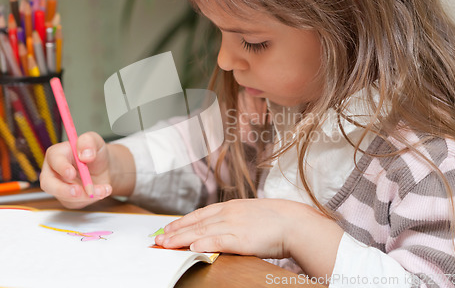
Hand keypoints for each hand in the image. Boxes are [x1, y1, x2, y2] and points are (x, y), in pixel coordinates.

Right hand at [40, 131, 111, 208]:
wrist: (104, 168)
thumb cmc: (95, 153)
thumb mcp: (95, 141)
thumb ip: (88, 142)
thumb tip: (84, 154)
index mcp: (57, 154)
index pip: (53, 160)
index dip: (61, 167)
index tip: (71, 173)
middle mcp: (54, 171)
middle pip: (48, 183)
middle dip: (63, 190)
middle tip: (79, 192)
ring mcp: (60, 186)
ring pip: (64, 196)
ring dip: (84, 195)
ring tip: (102, 189)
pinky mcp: (68, 198)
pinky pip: (76, 202)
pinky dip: (90, 198)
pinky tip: (102, 191)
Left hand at [155, 198, 314, 258]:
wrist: (294, 222)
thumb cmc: (277, 219)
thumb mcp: (252, 213)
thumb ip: (236, 218)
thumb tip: (223, 227)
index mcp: (232, 206)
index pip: (200, 213)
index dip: (183, 221)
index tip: (169, 227)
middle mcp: (229, 213)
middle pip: (196, 222)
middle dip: (176, 230)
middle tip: (159, 237)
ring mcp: (234, 225)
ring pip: (201, 231)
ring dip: (182, 238)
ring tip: (166, 244)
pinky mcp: (241, 238)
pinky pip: (218, 241)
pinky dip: (203, 244)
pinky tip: (191, 248)